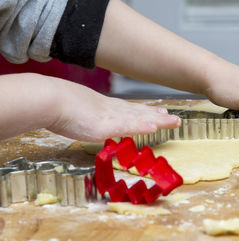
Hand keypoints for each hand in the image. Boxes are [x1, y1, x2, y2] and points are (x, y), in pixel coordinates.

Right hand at [47, 78, 179, 141]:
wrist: (48, 98)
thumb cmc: (55, 104)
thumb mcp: (76, 111)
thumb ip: (86, 117)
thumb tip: (88, 122)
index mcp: (105, 107)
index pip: (130, 110)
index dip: (146, 112)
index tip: (159, 112)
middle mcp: (112, 110)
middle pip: (140, 113)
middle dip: (158, 116)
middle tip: (174, 118)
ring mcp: (110, 117)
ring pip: (139, 119)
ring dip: (158, 121)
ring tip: (174, 121)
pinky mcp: (105, 125)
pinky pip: (128, 126)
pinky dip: (142, 126)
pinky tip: (155, 127)